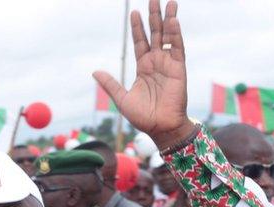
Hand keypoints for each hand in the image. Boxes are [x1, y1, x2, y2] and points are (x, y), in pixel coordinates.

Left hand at [93, 0, 193, 148]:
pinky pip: (177, 48)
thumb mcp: (122, 98)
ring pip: (168, 37)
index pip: (140, 41)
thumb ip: (110, 84)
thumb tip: (95, 71)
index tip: (133, 12)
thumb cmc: (142, 116)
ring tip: (169, 2)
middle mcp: (156, 62)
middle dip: (154, 16)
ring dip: (168, 19)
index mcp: (143, 67)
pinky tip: (173, 21)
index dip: (137, 27)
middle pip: (155, 34)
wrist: (160, 128)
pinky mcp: (179, 69)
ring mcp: (168, 64)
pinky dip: (176, 35)